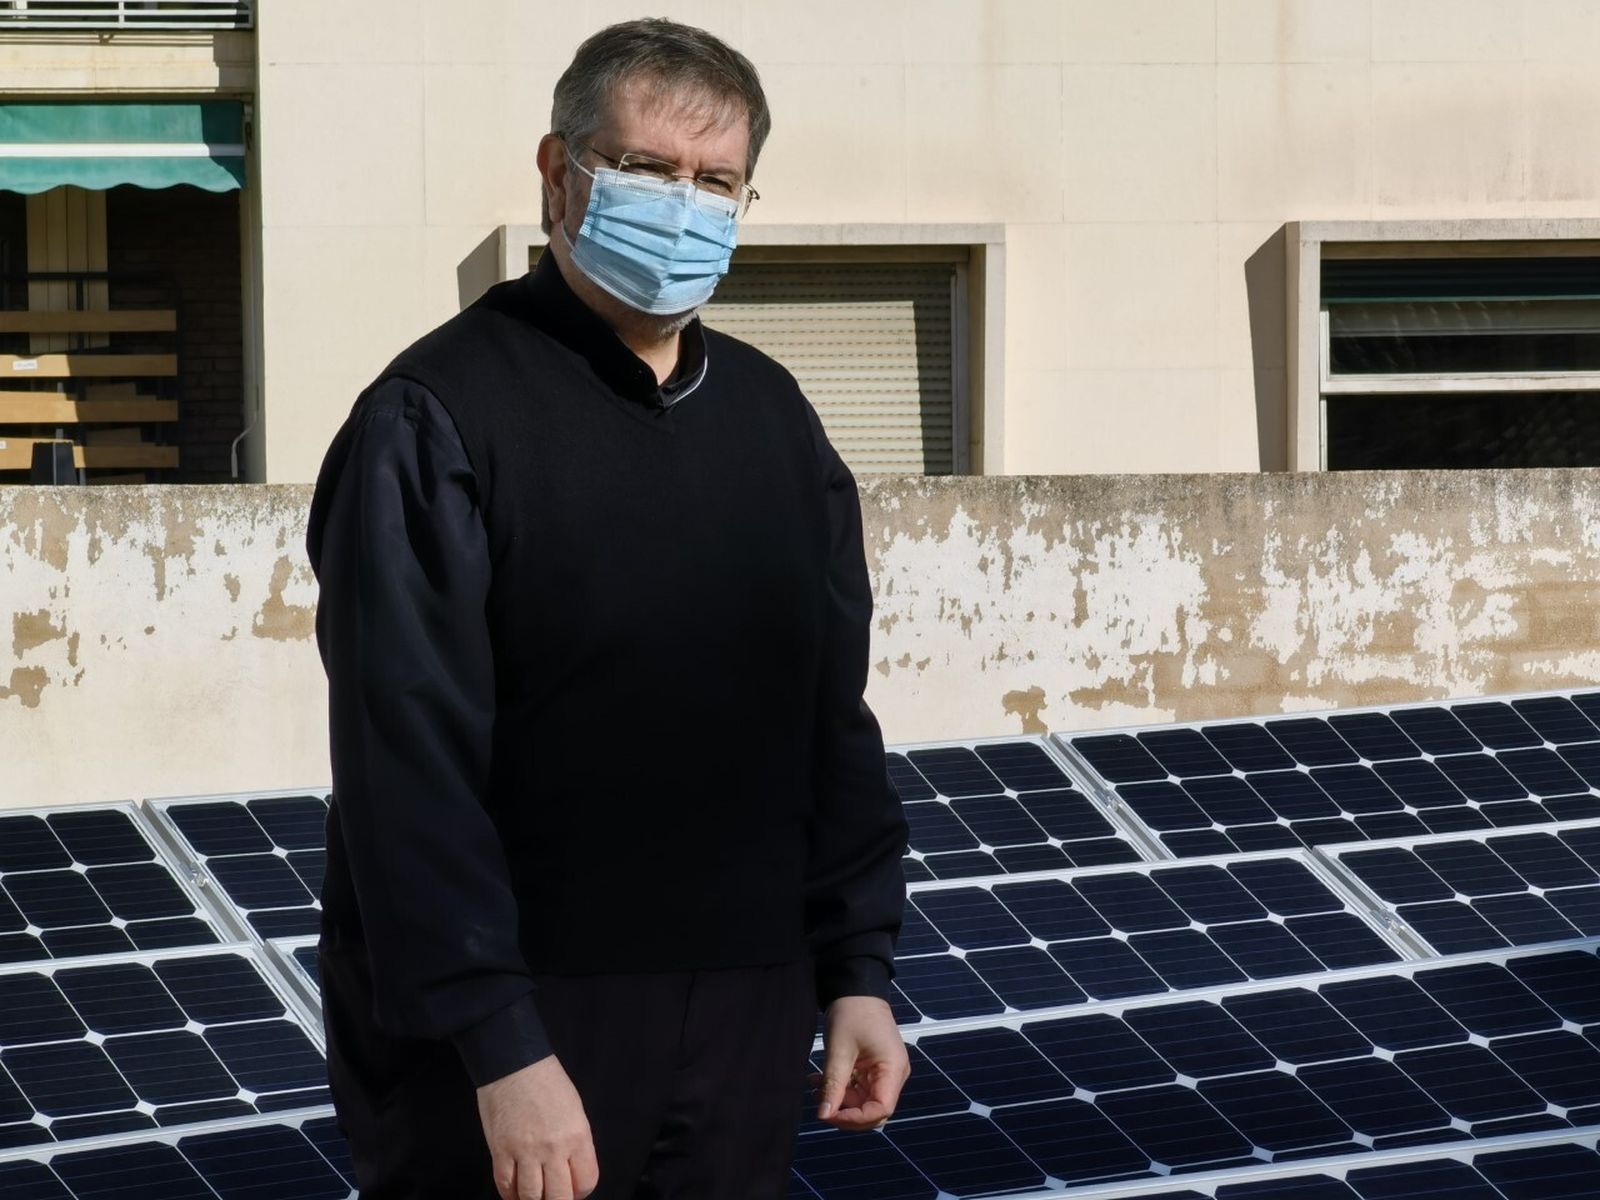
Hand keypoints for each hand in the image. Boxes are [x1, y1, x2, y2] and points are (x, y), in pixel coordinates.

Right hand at [476, 1054, 599, 1199]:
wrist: (514, 1063)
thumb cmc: (547, 1081)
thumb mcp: (574, 1110)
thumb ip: (576, 1142)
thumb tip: (571, 1169)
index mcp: (577, 1136)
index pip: (586, 1181)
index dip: (580, 1192)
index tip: (573, 1189)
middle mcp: (553, 1149)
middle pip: (559, 1197)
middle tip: (553, 1194)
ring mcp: (525, 1152)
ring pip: (531, 1197)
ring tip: (534, 1194)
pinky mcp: (500, 1151)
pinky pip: (505, 1185)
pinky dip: (510, 1193)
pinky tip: (514, 1190)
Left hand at [811, 995, 910, 1131]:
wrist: (856, 989)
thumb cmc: (852, 1013)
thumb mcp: (839, 1050)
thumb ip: (833, 1084)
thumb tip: (824, 1115)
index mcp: (893, 1069)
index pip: (881, 1109)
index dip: (856, 1119)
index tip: (829, 1116)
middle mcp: (894, 1074)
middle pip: (874, 1110)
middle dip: (846, 1113)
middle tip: (820, 1107)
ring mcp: (886, 1072)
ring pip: (864, 1102)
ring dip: (840, 1100)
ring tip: (815, 1088)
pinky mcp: (875, 1069)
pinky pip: (860, 1089)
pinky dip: (841, 1089)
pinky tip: (820, 1080)